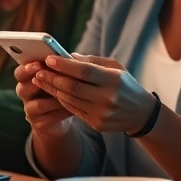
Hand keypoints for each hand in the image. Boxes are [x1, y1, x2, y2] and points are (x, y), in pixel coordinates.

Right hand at [14, 61, 74, 138]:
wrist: (61, 116)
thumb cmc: (61, 89)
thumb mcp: (60, 77)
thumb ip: (61, 68)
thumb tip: (73, 58)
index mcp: (28, 79)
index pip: (20, 72)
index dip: (26, 68)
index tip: (38, 63)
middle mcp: (25, 94)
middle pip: (21, 88)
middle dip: (34, 83)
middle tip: (44, 76)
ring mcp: (30, 110)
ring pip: (37, 104)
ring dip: (53, 98)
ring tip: (68, 92)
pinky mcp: (39, 123)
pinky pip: (49, 117)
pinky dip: (62, 111)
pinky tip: (73, 107)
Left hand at [32, 54, 154, 133]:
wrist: (141, 113)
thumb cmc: (126, 85)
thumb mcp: (115, 68)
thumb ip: (92, 61)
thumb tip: (68, 56)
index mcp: (114, 80)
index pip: (84, 71)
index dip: (64, 65)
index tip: (49, 58)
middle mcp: (107, 98)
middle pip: (73, 87)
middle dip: (52, 78)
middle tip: (38, 70)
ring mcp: (101, 113)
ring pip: (70, 100)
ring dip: (52, 89)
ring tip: (40, 80)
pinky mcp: (97, 124)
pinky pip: (73, 110)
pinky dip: (61, 100)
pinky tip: (53, 91)